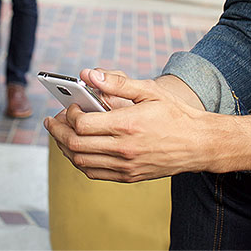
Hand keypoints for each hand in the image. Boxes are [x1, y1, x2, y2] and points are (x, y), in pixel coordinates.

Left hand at [44, 68, 211, 182]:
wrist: (198, 143)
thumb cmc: (174, 113)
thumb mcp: (149, 90)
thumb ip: (117, 83)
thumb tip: (89, 74)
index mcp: (127, 124)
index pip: (83, 124)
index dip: (70, 114)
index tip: (71, 105)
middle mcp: (124, 148)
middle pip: (75, 145)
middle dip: (58, 131)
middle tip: (53, 120)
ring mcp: (126, 166)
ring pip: (81, 162)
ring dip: (65, 147)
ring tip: (61, 134)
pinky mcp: (129, 176)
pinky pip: (94, 173)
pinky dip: (80, 162)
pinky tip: (77, 150)